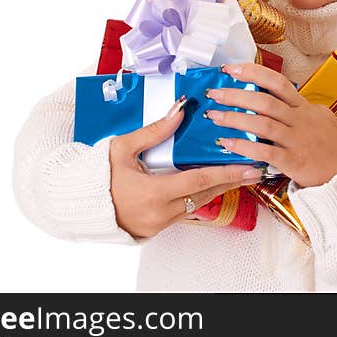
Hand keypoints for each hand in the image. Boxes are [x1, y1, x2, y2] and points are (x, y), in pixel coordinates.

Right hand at [108, 96, 265, 238]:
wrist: (80, 206)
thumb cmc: (97, 176)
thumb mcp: (122, 148)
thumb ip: (154, 131)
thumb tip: (179, 110)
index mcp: (153, 194)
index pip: (199, 180)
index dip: (227, 172)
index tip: (249, 166)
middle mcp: (161, 212)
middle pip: (207, 193)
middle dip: (233, 180)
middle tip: (256, 169)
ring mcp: (161, 222)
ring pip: (200, 203)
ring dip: (221, 188)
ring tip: (242, 174)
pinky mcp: (160, 226)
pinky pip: (189, 210)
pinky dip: (203, 195)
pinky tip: (216, 184)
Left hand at [205, 63, 336, 187]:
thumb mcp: (324, 120)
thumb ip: (303, 110)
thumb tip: (287, 100)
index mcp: (305, 108)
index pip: (277, 82)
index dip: (253, 72)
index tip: (231, 68)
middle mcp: (300, 120)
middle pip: (264, 100)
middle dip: (236, 94)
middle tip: (214, 92)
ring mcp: (297, 140)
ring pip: (262, 123)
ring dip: (234, 118)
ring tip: (214, 116)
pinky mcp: (294, 161)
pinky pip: (264, 151)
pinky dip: (243, 146)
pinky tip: (226, 144)